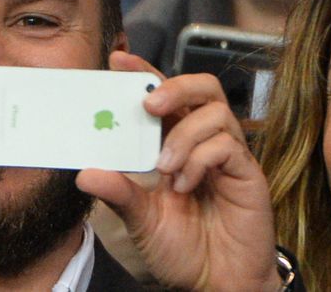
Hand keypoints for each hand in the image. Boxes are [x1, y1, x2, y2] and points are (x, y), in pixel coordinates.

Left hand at [77, 51, 280, 291]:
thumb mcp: (142, 219)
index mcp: (178, 141)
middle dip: (175, 86)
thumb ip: (119, 194)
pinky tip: (186, 185)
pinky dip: (200, 159)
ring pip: (215, 111)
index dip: (145, 73)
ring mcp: (229, 153)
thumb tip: (84, 173)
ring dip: (184, 135)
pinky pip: (227, 145)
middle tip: (149, 105)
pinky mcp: (247, 171)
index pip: (164, 95)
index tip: (118, 60)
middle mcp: (204, 139)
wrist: (219, 283)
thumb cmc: (184, 248)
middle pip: (202, 87)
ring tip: (164, 167)